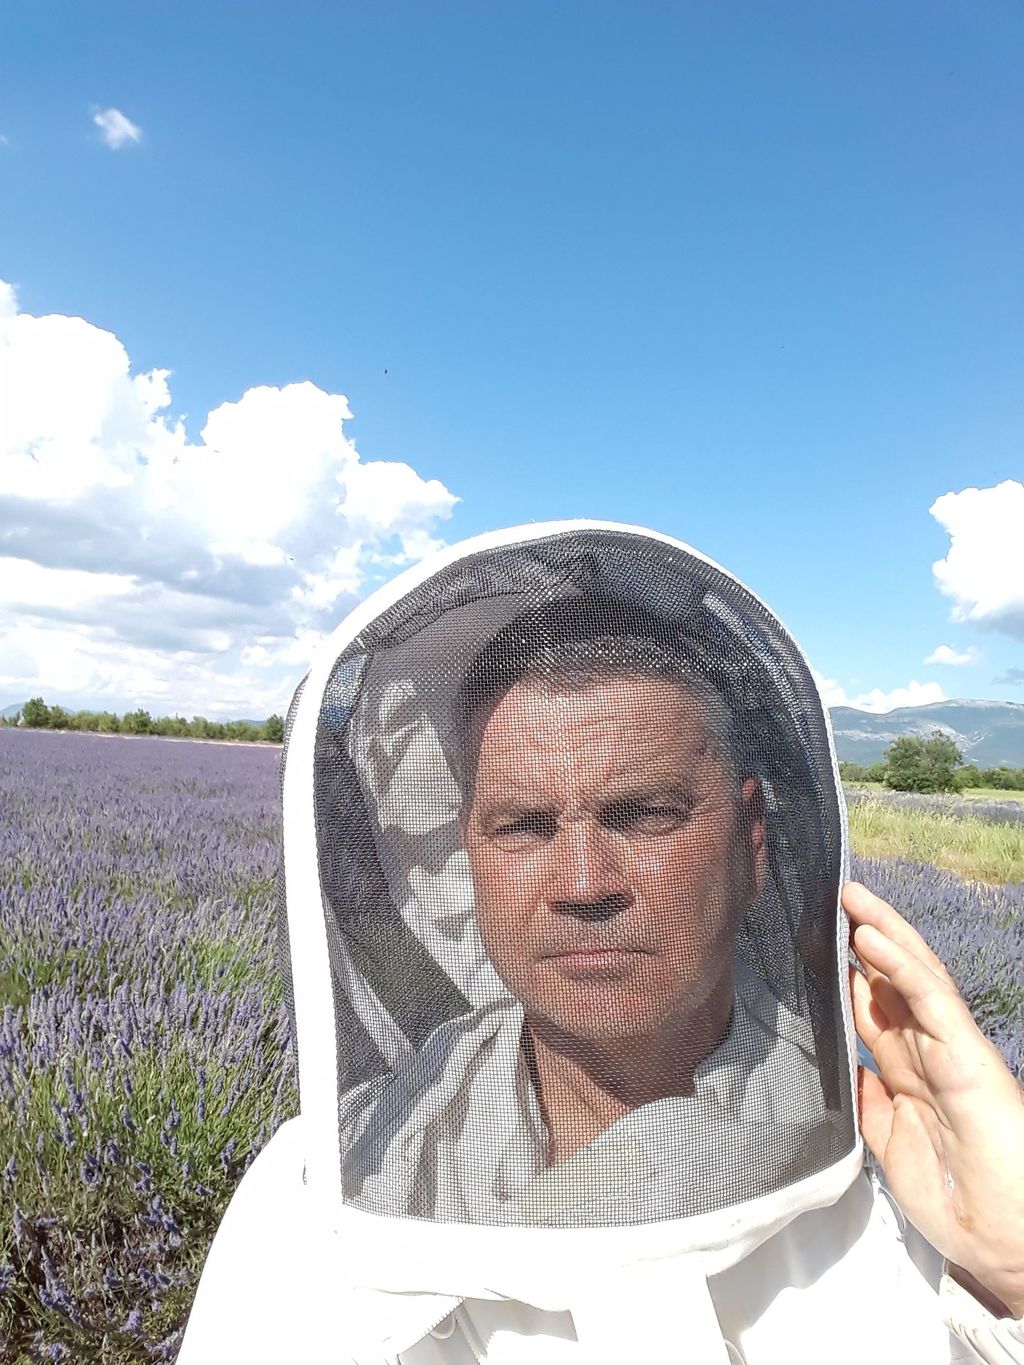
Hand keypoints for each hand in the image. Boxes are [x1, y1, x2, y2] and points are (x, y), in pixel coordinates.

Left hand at [844, 881, 1023, 1317]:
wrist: (1001, 1246)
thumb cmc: (955, 1205)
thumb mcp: (888, 1146)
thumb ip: (867, 1103)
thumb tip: (842, 1067)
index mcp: (909, 1073)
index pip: (874, 1009)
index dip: (848, 974)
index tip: (819, 941)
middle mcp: (929, 1053)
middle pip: (894, 981)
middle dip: (867, 939)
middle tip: (838, 898)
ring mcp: (951, 1051)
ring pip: (914, 977)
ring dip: (883, 934)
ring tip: (852, 899)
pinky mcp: (969, 1057)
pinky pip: (931, 1001)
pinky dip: (900, 967)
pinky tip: (871, 940)